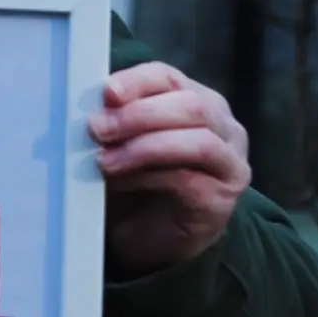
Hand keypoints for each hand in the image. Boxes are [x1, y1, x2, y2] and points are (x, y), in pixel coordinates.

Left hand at [87, 62, 249, 277]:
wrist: (152, 239)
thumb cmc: (135, 181)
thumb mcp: (121, 143)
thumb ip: (114, 121)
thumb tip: (89, 110)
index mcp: (195, 100)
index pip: (169, 77)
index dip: (136, 81)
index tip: (105, 92)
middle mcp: (223, 127)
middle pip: (191, 105)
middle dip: (138, 114)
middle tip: (96, 129)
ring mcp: (229, 162)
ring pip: (199, 140)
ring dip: (144, 147)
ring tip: (103, 160)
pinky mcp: (222, 198)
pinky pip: (189, 179)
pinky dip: (148, 177)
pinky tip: (118, 181)